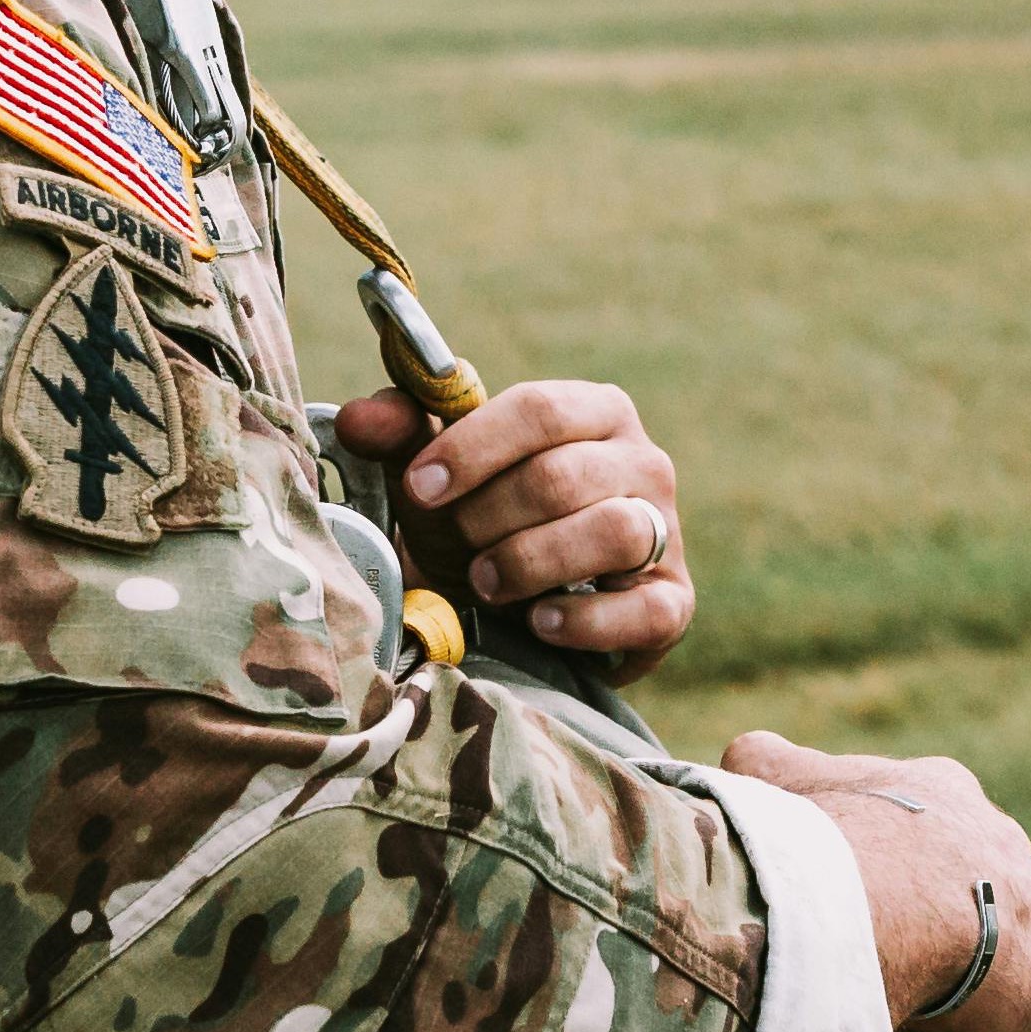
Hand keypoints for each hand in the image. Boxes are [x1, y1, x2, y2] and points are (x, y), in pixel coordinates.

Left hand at [336, 376, 693, 678]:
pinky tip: (539, 622)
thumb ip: (400, 435)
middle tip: (453, 544)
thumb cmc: (481, 521)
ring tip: (485, 583)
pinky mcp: (673, 603)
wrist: (517, 610)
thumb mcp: (438, 474)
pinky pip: (644, 610)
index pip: (540, 409)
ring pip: (613, 531)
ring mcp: (665, 533)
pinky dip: (583, 620)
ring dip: (530, 561)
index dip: (472, 449)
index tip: (419, 488)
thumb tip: (357, 418)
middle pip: (564, 476)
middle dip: (488, 517)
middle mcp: (643, 462)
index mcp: (593, 411)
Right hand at [720, 732, 1030, 1031]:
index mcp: (938, 794)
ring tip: (927, 1024)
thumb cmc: (813, 844)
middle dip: (942, 929)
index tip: (866, 913)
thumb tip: (747, 759)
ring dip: (980, 987)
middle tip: (889, 970)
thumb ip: (768, 767)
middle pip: (980, 890)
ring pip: (1018, 953)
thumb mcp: (774, 783)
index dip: (900, 874)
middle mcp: (1000, 842)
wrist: (868, 900)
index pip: (928, 832)